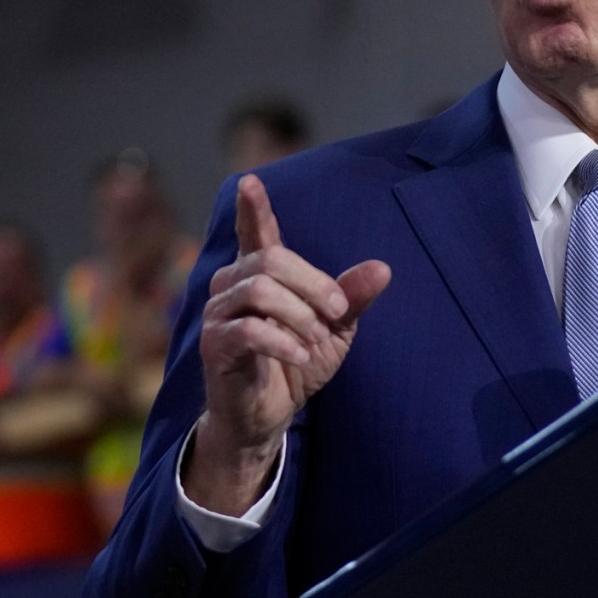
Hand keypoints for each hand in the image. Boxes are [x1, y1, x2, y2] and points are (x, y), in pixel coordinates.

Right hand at [183, 175, 390, 512]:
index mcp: (260, 275)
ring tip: (317, 340)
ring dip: (299, 314)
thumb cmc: (297, 364)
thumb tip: (383, 268)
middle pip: (271, 260)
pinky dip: (283, 342)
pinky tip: (302, 356)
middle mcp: (231, 286)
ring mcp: (218, 315)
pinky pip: (249, 330)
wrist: (270, 415)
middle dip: (313, 283)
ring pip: (259, 290)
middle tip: (336, 312)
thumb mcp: (334, 330)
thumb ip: (351, 298)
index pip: (254, 233)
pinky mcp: (214, 346)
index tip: (252, 182)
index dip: (254, 208)